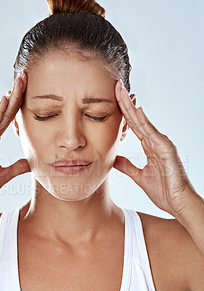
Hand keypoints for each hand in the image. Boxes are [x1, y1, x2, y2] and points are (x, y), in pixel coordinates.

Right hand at [0, 71, 30, 214]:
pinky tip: (6, 100)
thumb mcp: (5, 175)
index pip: (7, 118)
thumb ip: (18, 167)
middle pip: (4, 112)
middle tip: (25, 77)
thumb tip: (31, 162)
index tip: (27, 89)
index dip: (17, 104)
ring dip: (10, 98)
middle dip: (15, 94)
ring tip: (19, 82)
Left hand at [113, 79, 196, 217]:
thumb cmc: (164, 191)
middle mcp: (156, 142)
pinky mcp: (167, 150)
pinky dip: (145, 122)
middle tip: (115, 87)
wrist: (179, 204)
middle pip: (137, 119)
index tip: (112, 100)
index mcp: (150, 147)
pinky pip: (153, 134)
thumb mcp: (139, 177)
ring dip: (131, 107)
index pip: (133, 126)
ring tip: (121, 92)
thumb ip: (127, 166)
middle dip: (125, 103)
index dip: (122, 113)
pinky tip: (137, 110)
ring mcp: (162, 145)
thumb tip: (114, 159)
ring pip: (143, 122)